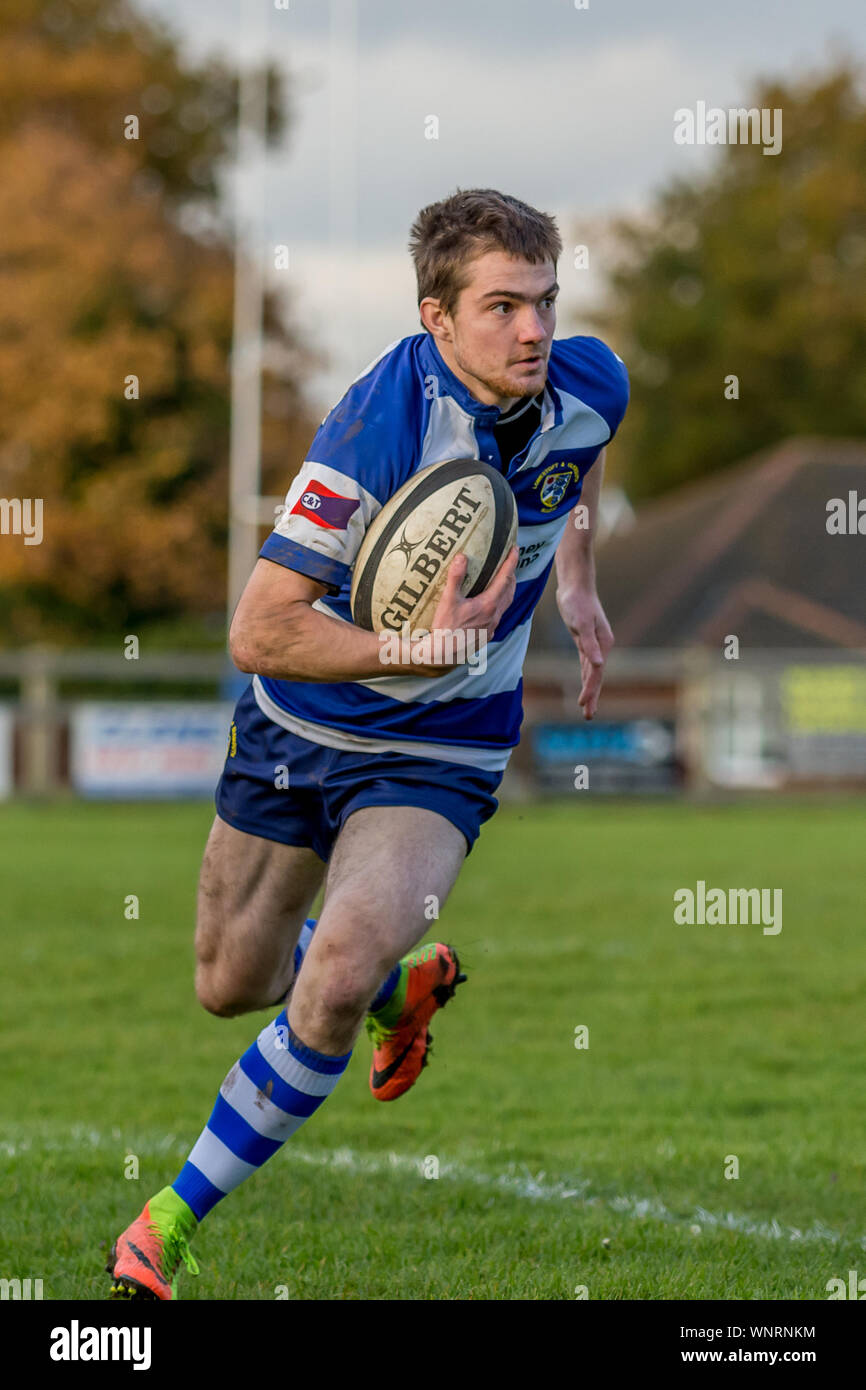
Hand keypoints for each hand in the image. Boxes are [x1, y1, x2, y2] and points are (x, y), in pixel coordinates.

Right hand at [407, 545, 518, 674]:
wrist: (443, 654)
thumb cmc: (445, 627)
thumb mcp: (448, 600)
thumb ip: (456, 577)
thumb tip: (461, 557)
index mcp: (488, 604)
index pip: (504, 578)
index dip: (511, 562)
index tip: (515, 549)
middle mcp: (494, 615)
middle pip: (509, 591)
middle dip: (511, 575)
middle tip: (510, 563)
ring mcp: (492, 626)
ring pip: (506, 604)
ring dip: (507, 590)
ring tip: (504, 581)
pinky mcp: (487, 634)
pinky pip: (499, 615)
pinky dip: (500, 604)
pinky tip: (491, 604)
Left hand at [555, 586, 613, 719]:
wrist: (575, 586)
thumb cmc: (577, 602)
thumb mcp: (582, 623)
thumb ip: (589, 644)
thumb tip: (598, 664)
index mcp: (604, 644)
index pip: (596, 673)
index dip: (590, 690)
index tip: (583, 705)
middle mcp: (602, 646)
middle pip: (597, 677)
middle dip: (593, 697)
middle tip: (589, 716)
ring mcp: (594, 644)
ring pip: (592, 673)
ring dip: (590, 690)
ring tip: (587, 708)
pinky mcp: (585, 641)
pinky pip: (587, 664)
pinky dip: (586, 677)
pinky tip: (585, 685)